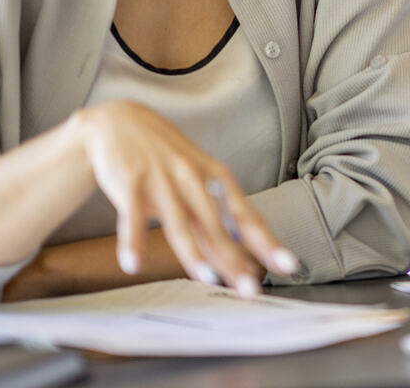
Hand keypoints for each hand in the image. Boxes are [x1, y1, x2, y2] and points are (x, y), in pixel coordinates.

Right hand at [66, 101, 299, 294]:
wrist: (120, 120)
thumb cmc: (167, 158)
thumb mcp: (198, 179)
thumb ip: (216, 218)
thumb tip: (244, 259)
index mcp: (215, 178)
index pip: (246, 215)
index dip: (267, 242)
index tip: (289, 265)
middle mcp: (193, 178)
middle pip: (217, 227)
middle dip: (234, 260)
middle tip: (251, 288)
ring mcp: (162, 179)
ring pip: (180, 223)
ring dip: (193, 254)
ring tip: (207, 280)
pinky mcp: (130, 181)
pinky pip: (131, 214)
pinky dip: (132, 240)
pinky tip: (133, 264)